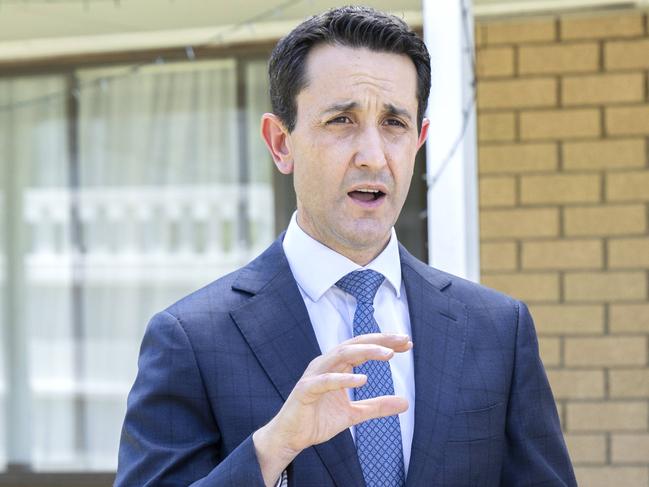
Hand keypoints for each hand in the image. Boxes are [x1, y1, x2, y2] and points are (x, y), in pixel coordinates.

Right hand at [253, 333, 411, 485]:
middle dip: (379, 340)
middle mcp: (326, 364)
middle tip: (402, 340)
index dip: (384, 343)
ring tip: (388, 354)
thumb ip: (377, 406)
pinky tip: (362, 379)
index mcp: (336, 366)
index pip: (363, 347)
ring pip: (341, 355)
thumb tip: (406, 402)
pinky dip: (343, 379)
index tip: (407, 343)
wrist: (291, 437)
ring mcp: (315, 375)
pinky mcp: (306, 390)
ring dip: (366, 352)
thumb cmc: (318, 419)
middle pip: (354, 344)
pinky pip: (325, 381)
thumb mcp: (355, 413)